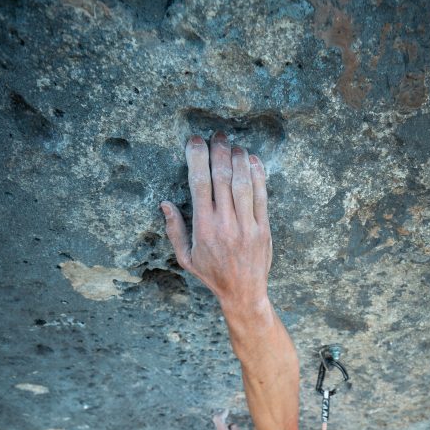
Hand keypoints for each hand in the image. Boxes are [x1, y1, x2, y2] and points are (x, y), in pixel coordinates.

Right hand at [161, 132, 272, 307]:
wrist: (244, 294)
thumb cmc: (212, 275)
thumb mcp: (186, 258)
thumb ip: (175, 230)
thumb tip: (165, 204)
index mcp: (203, 228)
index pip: (200, 184)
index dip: (197, 158)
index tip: (194, 142)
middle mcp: (225, 224)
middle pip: (222, 177)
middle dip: (218, 151)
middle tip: (217, 136)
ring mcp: (247, 225)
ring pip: (243, 182)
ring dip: (238, 159)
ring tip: (234, 145)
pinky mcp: (264, 228)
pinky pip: (262, 196)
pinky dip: (258, 174)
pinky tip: (253, 160)